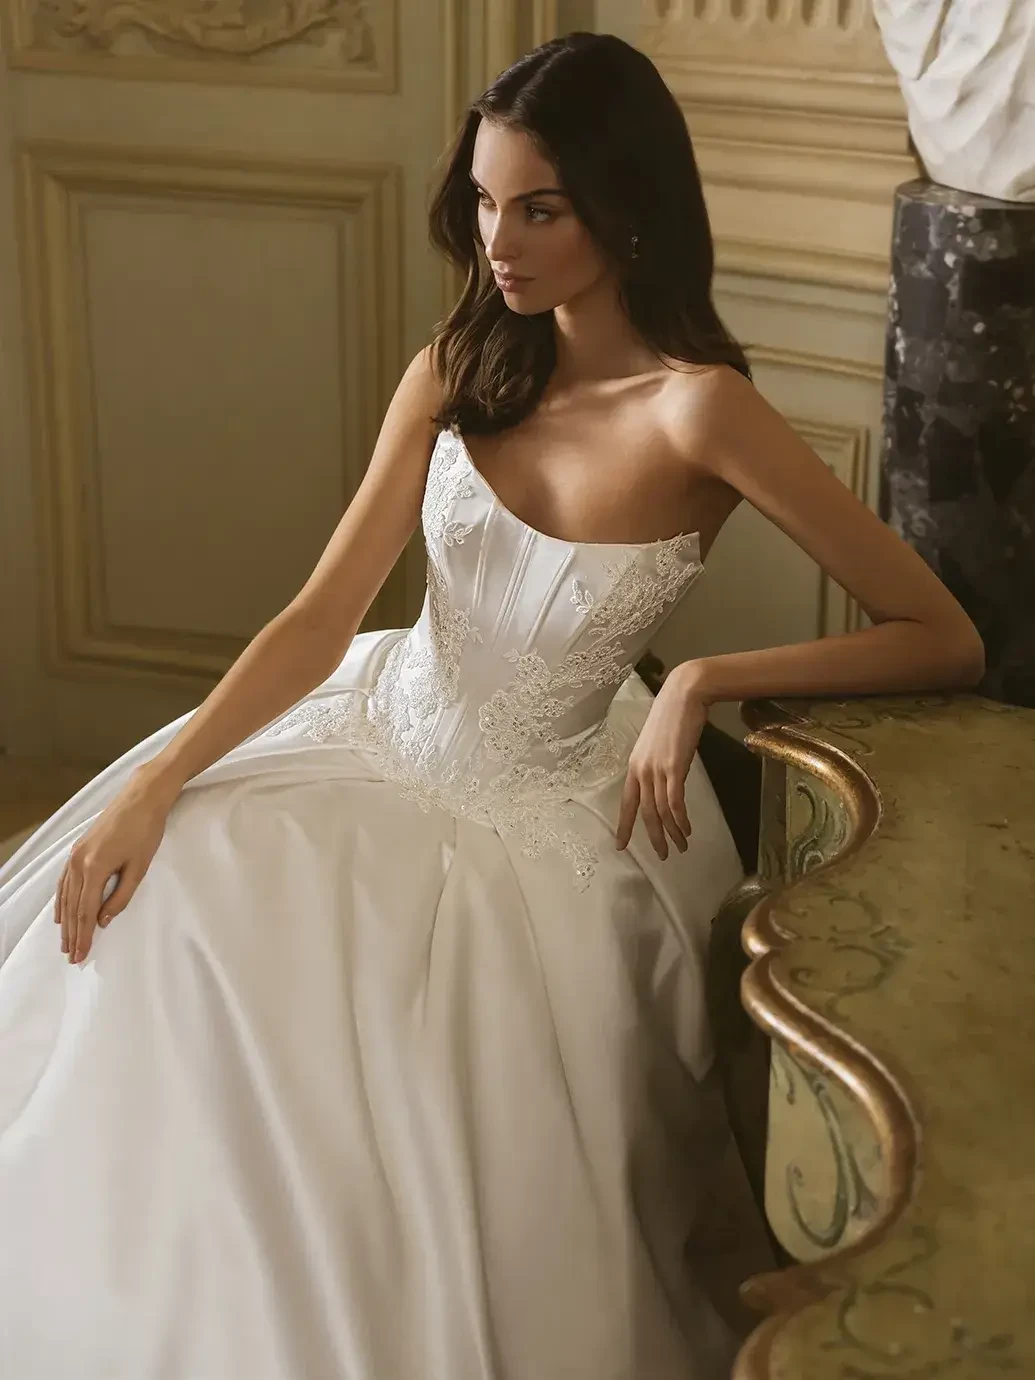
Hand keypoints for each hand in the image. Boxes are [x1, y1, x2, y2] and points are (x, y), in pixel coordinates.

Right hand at [54, 768, 180, 964]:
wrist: (141, 797)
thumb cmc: (146, 831)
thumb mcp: (139, 867)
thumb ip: (121, 896)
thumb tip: (104, 920)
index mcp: (94, 869)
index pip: (85, 912)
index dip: (84, 936)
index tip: (81, 955)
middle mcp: (78, 863)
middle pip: (72, 907)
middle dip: (72, 934)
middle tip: (71, 956)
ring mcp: (75, 855)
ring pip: (65, 895)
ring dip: (65, 921)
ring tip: (65, 941)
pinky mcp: (77, 849)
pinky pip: (64, 881)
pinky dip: (61, 900)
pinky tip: (60, 912)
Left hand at [615, 666, 709, 859]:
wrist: (684, 695)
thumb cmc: (673, 715)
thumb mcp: (658, 744)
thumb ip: (657, 763)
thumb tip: (665, 779)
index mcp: (635, 765)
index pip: (626, 802)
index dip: (624, 826)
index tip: (621, 846)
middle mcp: (642, 770)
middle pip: (644, 812)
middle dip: (653, 837)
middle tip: (662, 855)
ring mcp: (657, 769)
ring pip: (661, 811)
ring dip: (672, 832)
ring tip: (681, 846)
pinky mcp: (675, 767)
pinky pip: (675, 802)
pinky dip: (681, 819)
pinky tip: (687, 830)